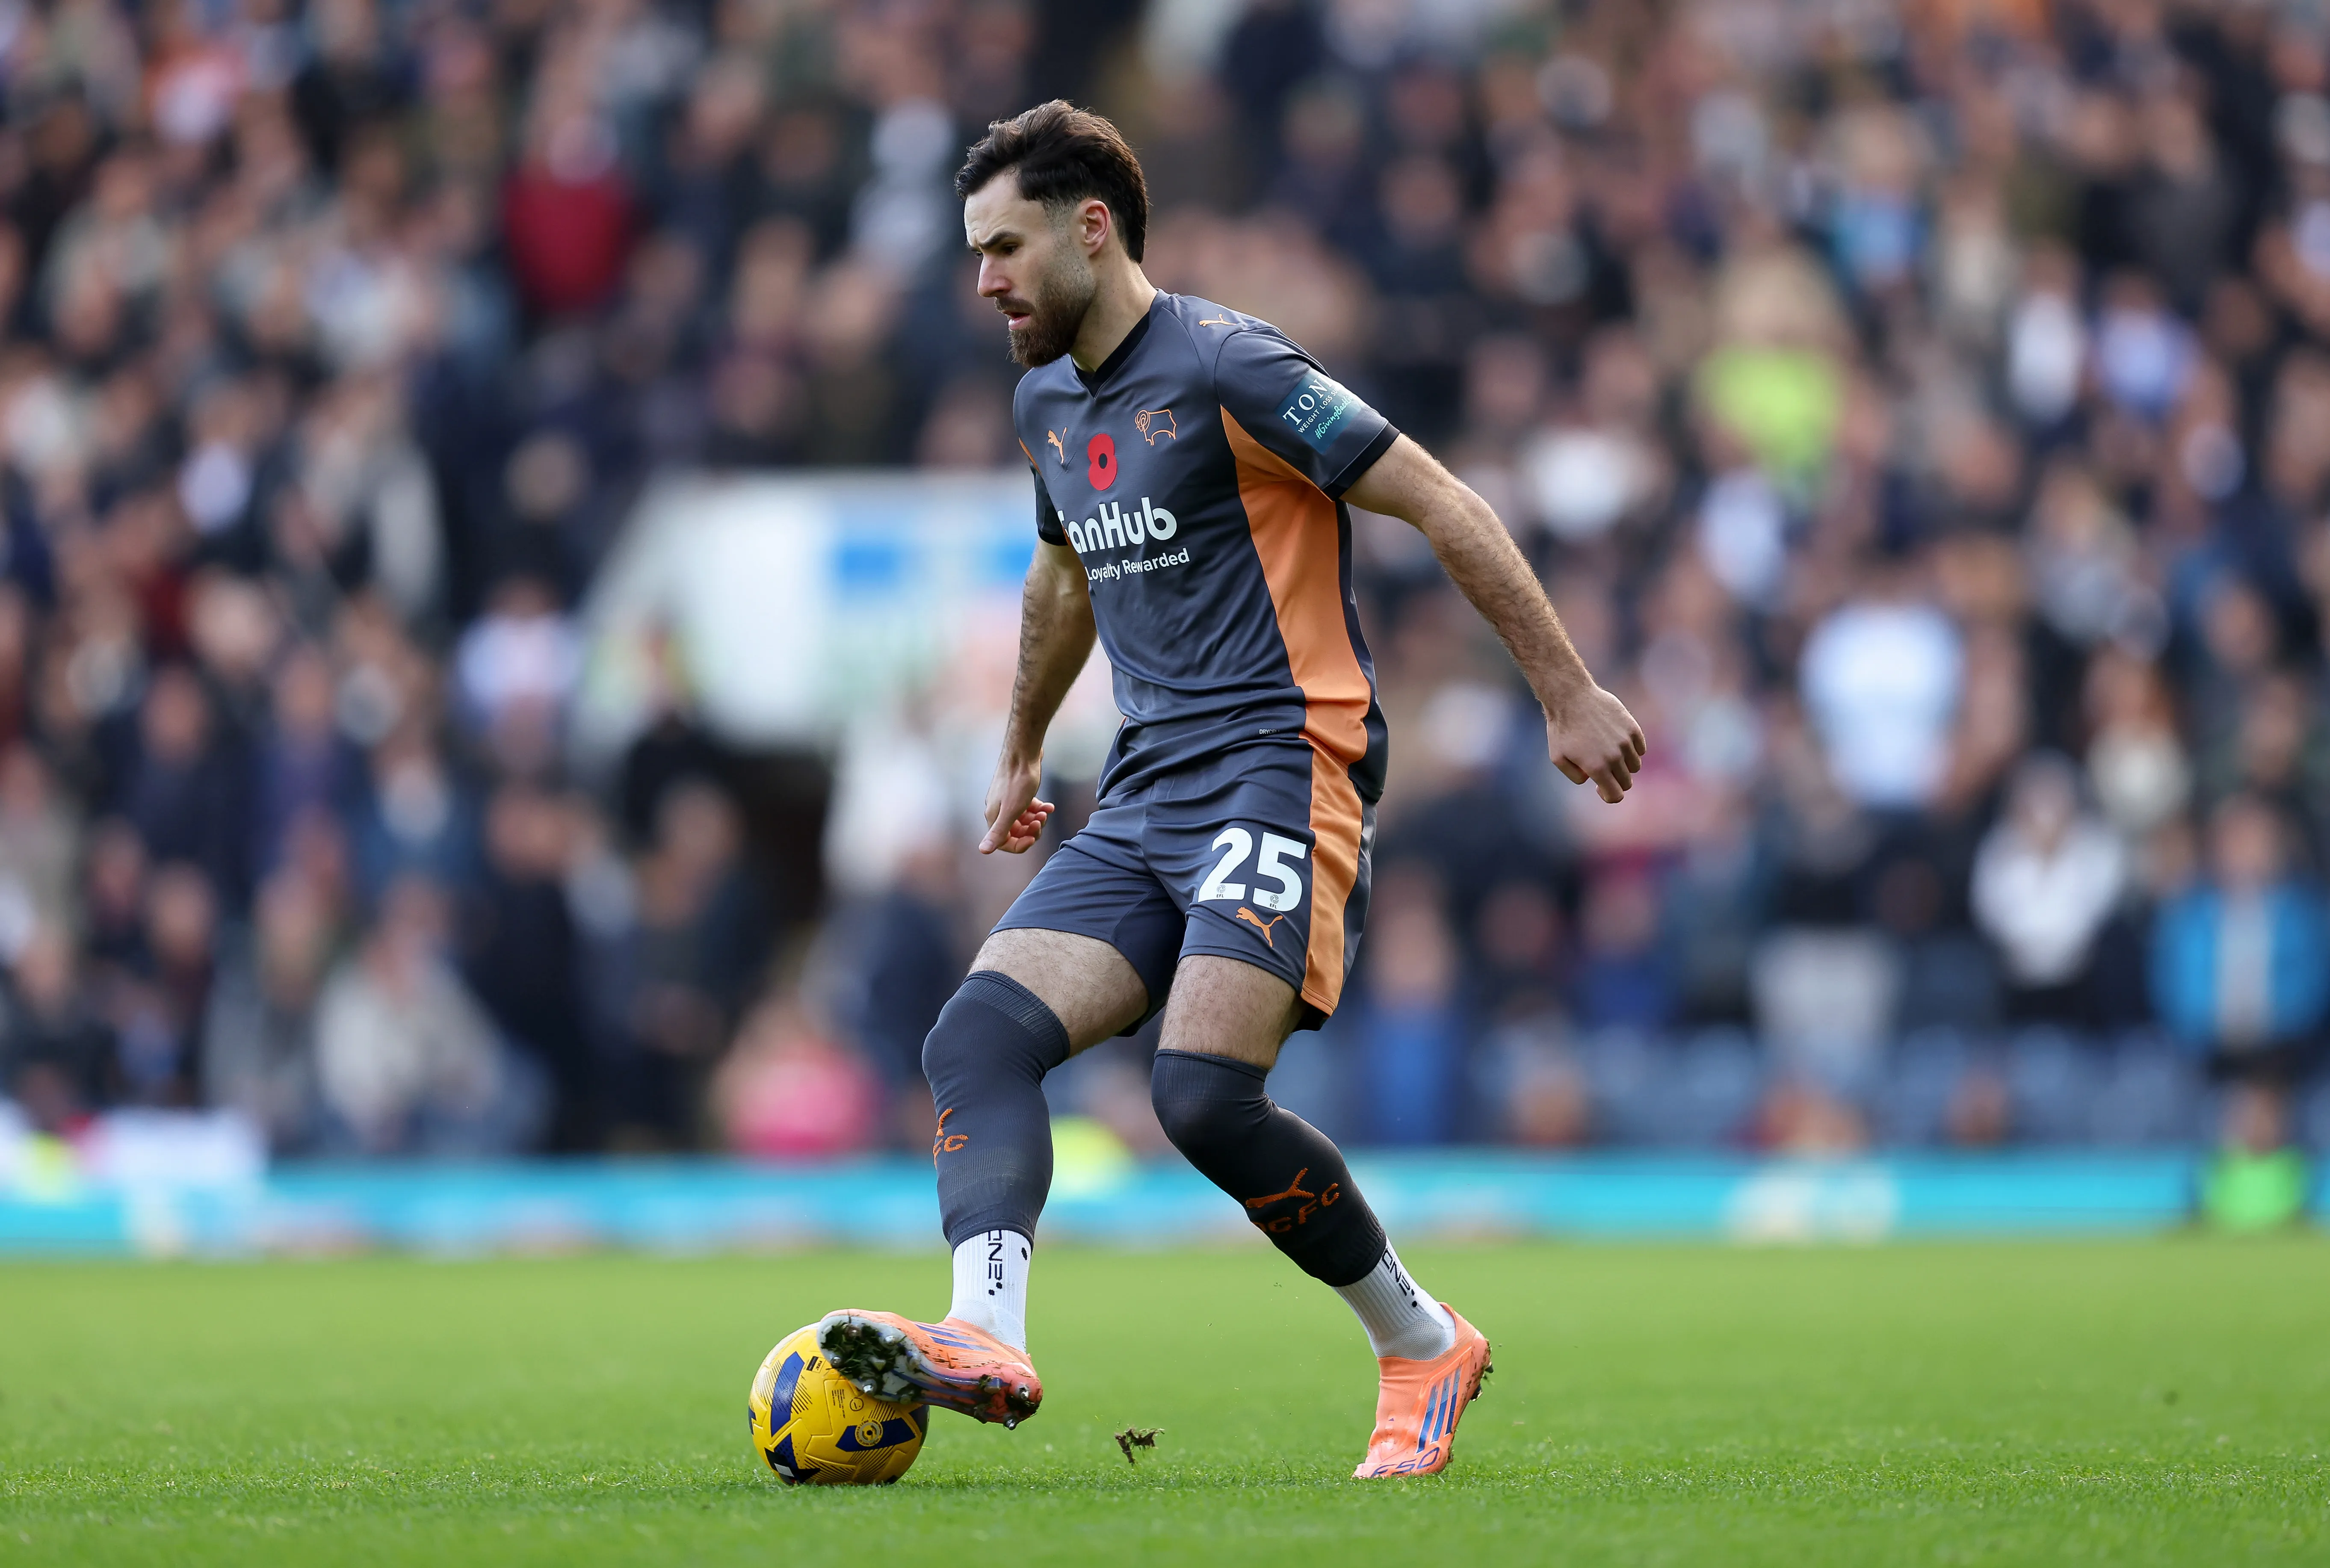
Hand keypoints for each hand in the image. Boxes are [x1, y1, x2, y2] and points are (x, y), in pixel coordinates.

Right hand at [979, 752, 1054, 853]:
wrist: (1023, 752)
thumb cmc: (1017, 781)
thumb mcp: (1011, 810)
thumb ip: (998, 831)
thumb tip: (982, 850)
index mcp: (994, 817)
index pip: (1004, 843)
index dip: (1020, 844)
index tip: (1034, 837)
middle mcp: (999, 810)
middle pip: (1015, 832)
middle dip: (1031, 831)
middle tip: (1041, 821)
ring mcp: (1008, 800)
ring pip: (1023, 820)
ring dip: (1036, 819)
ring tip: (1045, 812)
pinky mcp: (1017, 792)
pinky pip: (1028, 807)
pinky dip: (1039, 808)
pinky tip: (1049, 806)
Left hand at [1545, 683, 1644, 803]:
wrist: (1571, 697)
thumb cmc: (1561, 728)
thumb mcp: (1558, 758)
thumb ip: (1575, 776)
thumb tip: (1591, 779)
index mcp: (1597, 768)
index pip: (1616, 795)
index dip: (1609, 796)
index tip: (1600, 787)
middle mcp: (1614, 757)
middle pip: (1626, 782)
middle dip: (1615, 780)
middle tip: (1603, 769)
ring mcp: (1625, 742)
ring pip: (1635, 766)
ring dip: (1624, 765)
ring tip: (1609, 753)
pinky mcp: (1632, 728)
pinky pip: (1640, 748)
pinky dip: (1632, 749)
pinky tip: (1618, 742)